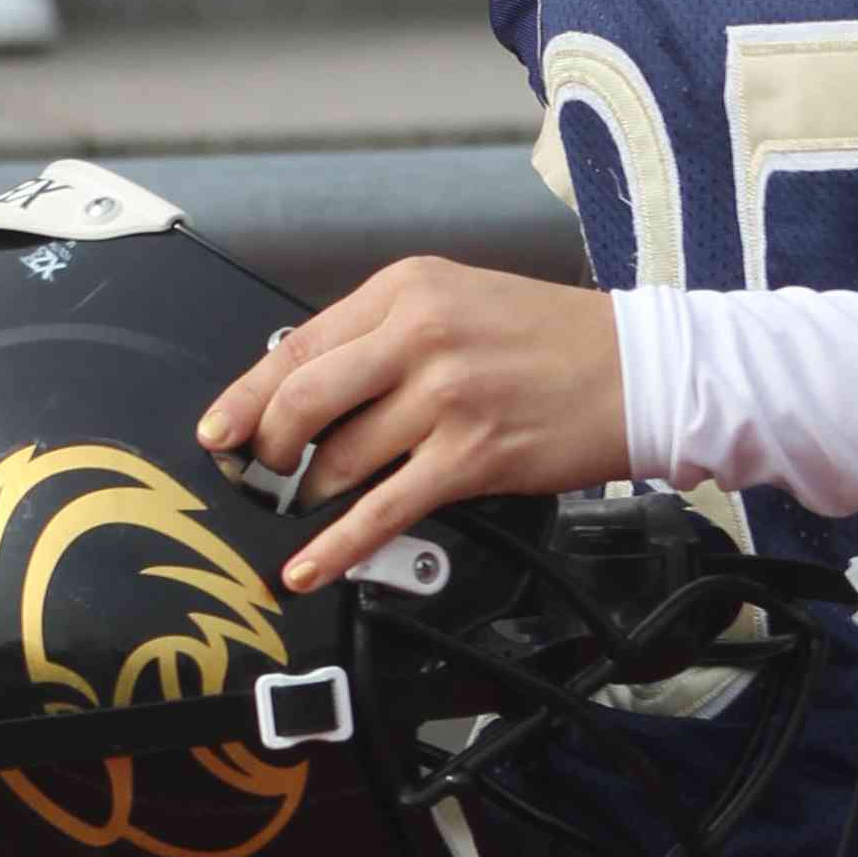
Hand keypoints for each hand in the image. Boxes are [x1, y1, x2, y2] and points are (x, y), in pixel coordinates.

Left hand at [195, 260, 629, 596]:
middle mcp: (419, 337)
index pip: (298, 346)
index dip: (246, 397)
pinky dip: (336, 547)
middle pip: (303, 401)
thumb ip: (384, 335)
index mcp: (407, 290)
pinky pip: (383, 510)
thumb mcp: (457, 301)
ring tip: (311, 506)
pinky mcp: (471, 457)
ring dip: (313, 495)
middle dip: (271, 449)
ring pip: (340, 459)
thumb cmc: (552, 339)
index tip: (219, 430)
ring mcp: (444, 399)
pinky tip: (309, 567)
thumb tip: (311, 388)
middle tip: (267, 473)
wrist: (638, 368)